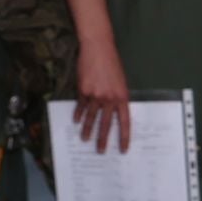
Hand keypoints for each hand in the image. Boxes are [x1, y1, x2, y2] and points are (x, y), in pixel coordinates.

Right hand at [71, 37, 131, 153]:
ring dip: (87, 130)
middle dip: (103, 140)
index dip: (124, 137)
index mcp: (122, 97)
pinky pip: (81, 107)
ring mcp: (95, 96)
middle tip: (100, 151)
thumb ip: (118, 97)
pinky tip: (76, 121)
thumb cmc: (112, 64)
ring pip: (91, 118)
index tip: (123, 149)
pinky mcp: (83, 91)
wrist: (98, 48)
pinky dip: (78, 114)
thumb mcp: (121, 82)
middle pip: (106, 124)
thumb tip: (114, 113)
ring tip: (85, 140)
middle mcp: (109, 99)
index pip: (124, 122)